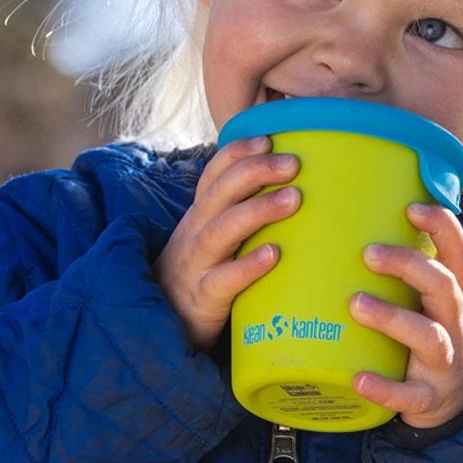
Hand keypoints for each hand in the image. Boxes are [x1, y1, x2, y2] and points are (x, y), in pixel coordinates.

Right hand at [153, 136, 300, 352]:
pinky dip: (248, 266)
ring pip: (221, 231)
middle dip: (256, 172)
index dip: (238, 153)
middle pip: (221, 193)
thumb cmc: (203, 273)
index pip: (215, 174)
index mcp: (201, 214)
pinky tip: (274, 255)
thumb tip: (296, 189)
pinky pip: (224, 280)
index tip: (268, 139)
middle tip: (294, 163)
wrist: (165, 323)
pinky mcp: (203, 297)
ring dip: (258, 211)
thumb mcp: (214, 238)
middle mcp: (195, 232)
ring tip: (293, 199)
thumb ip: (242, 214)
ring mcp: (197, 264)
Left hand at [349, 202, 462, 429]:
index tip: (412, 208)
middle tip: (368, 253)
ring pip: (428, 337)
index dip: (442, 228)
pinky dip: (385, 388)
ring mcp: (444, 361)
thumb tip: (351, 219)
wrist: (461, 399)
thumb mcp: (430, 302)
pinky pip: (410, 394)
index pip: (456, 254)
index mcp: (450, 296)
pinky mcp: (429, 397)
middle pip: (442, 286)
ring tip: (355, 304)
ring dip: (392, 318)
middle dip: (409, 266)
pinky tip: (359, 379)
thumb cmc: (432, 334)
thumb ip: (406, 271)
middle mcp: (453, 323)